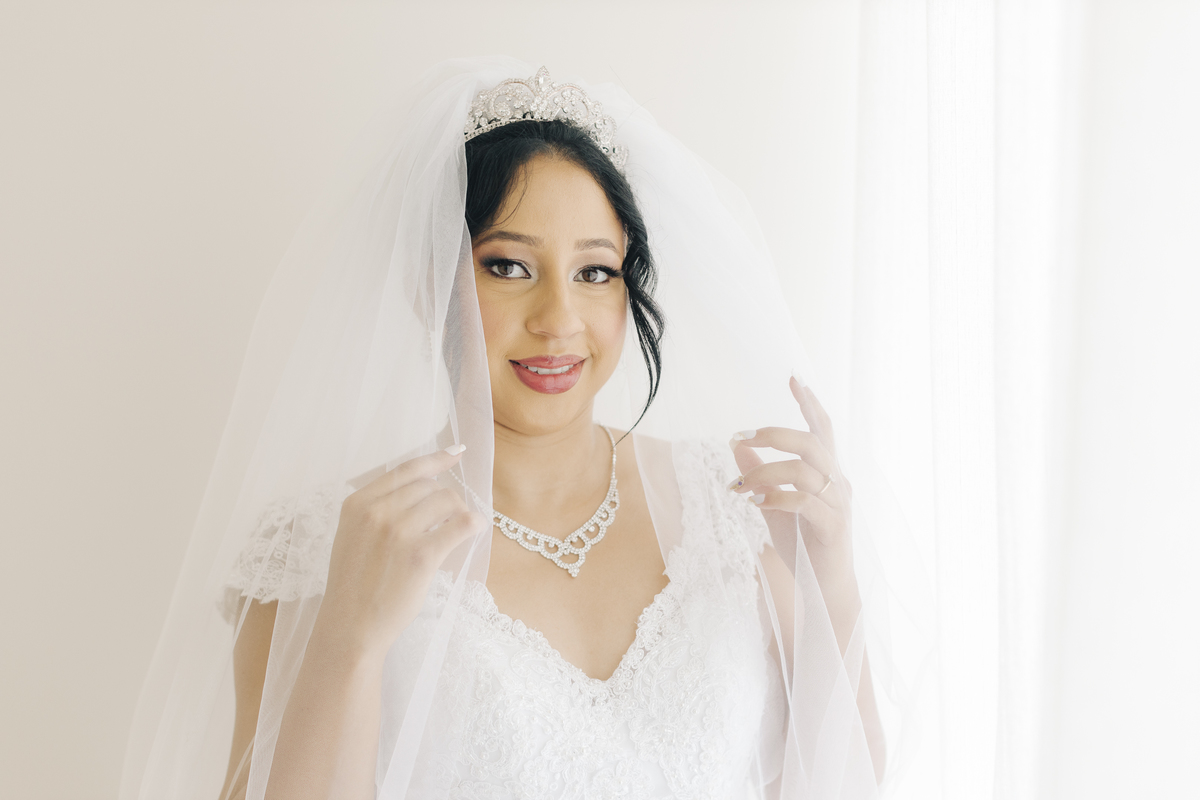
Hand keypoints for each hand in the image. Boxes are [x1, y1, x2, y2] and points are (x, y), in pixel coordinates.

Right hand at [316, 446, 486, 658]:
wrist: (350, 627)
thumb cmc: (355, 585)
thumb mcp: (352, 536)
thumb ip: (378, 509)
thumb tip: (422, 486)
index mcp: (357, 504)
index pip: (405, 469)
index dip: (436, 459)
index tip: (457, 452)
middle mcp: (376, 512)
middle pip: (430, 486)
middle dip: (445, 500)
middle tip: (448, 520)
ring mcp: (397, 532)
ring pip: (448, 501)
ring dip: (459, 512)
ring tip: (456, 530)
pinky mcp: (420, 555)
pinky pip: (461, 525)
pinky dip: (473, 524)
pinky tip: (474, 529)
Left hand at [730, 376, 852, 573]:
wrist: (824, 590)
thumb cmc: (802, 546)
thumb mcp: (774, 505)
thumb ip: (759, 476)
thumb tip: (736, 445)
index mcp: (828, 474)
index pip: (822, 430)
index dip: (810, 403)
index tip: (793, 377)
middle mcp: (838, 484)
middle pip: (813, 442)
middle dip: (775, 434)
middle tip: (740, 435)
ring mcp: (839, 505)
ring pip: (805, 470)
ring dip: (765, 471)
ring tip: (740, 484)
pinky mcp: (833, 527)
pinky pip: (805, 502)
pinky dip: (777, 498)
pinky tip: (755, 503)